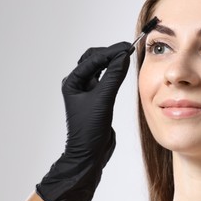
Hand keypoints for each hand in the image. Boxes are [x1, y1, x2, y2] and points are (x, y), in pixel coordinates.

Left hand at [36, 42, 131, 200]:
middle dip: (110, 53)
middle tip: (127, 50)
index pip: (93, 59)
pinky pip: (105, 80)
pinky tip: (122, 71)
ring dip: (112, 62)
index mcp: (73, 82)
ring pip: (99, 69)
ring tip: (126, 57)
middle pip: (94, 60)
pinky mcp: (97, 99)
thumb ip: (113, 76)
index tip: (127, 47)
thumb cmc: (90, 129)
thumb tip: (123, 56)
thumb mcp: (103, 100)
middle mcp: (78, 85)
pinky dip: (114, 73)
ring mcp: (87, 92)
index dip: (110, 51)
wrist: (90, 153)